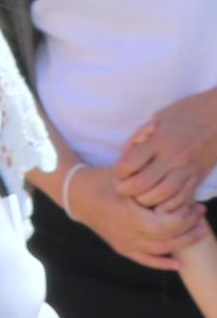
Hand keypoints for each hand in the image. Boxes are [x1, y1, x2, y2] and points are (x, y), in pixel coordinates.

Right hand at [45, 159, 209, 269]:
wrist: (76, 194)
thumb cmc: (102, 180)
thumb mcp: (124, 174)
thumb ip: (147, 176)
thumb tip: (173, 169)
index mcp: (127, 214)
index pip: (164, 224)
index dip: (183, 218)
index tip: (195, 206)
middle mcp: (125, 232)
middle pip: (166, 238)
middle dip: (188, 228)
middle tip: (202, 215)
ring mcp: (123, 241)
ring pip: (159, 249)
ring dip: (182, 243)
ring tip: (199, 232)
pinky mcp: (120, 246)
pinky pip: (144, 259)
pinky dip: (161, 263)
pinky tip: (177, 263)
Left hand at [114, 92, 216, 215]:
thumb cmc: (187, 111)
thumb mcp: (159, 118)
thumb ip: (140, 138)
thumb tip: (124, 155)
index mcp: (159, 141)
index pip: (129, 164)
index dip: (118, 172)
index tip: (117, 173)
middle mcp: (173, 157)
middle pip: (143, 183)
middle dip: (127, 190)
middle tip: (122, 190)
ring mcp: (188, 168)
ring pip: (164, 194)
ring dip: (147, 200)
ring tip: (139, 198)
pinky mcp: (200, 175)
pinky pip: (184, 196)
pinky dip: (170, 204)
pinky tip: (160, 205)